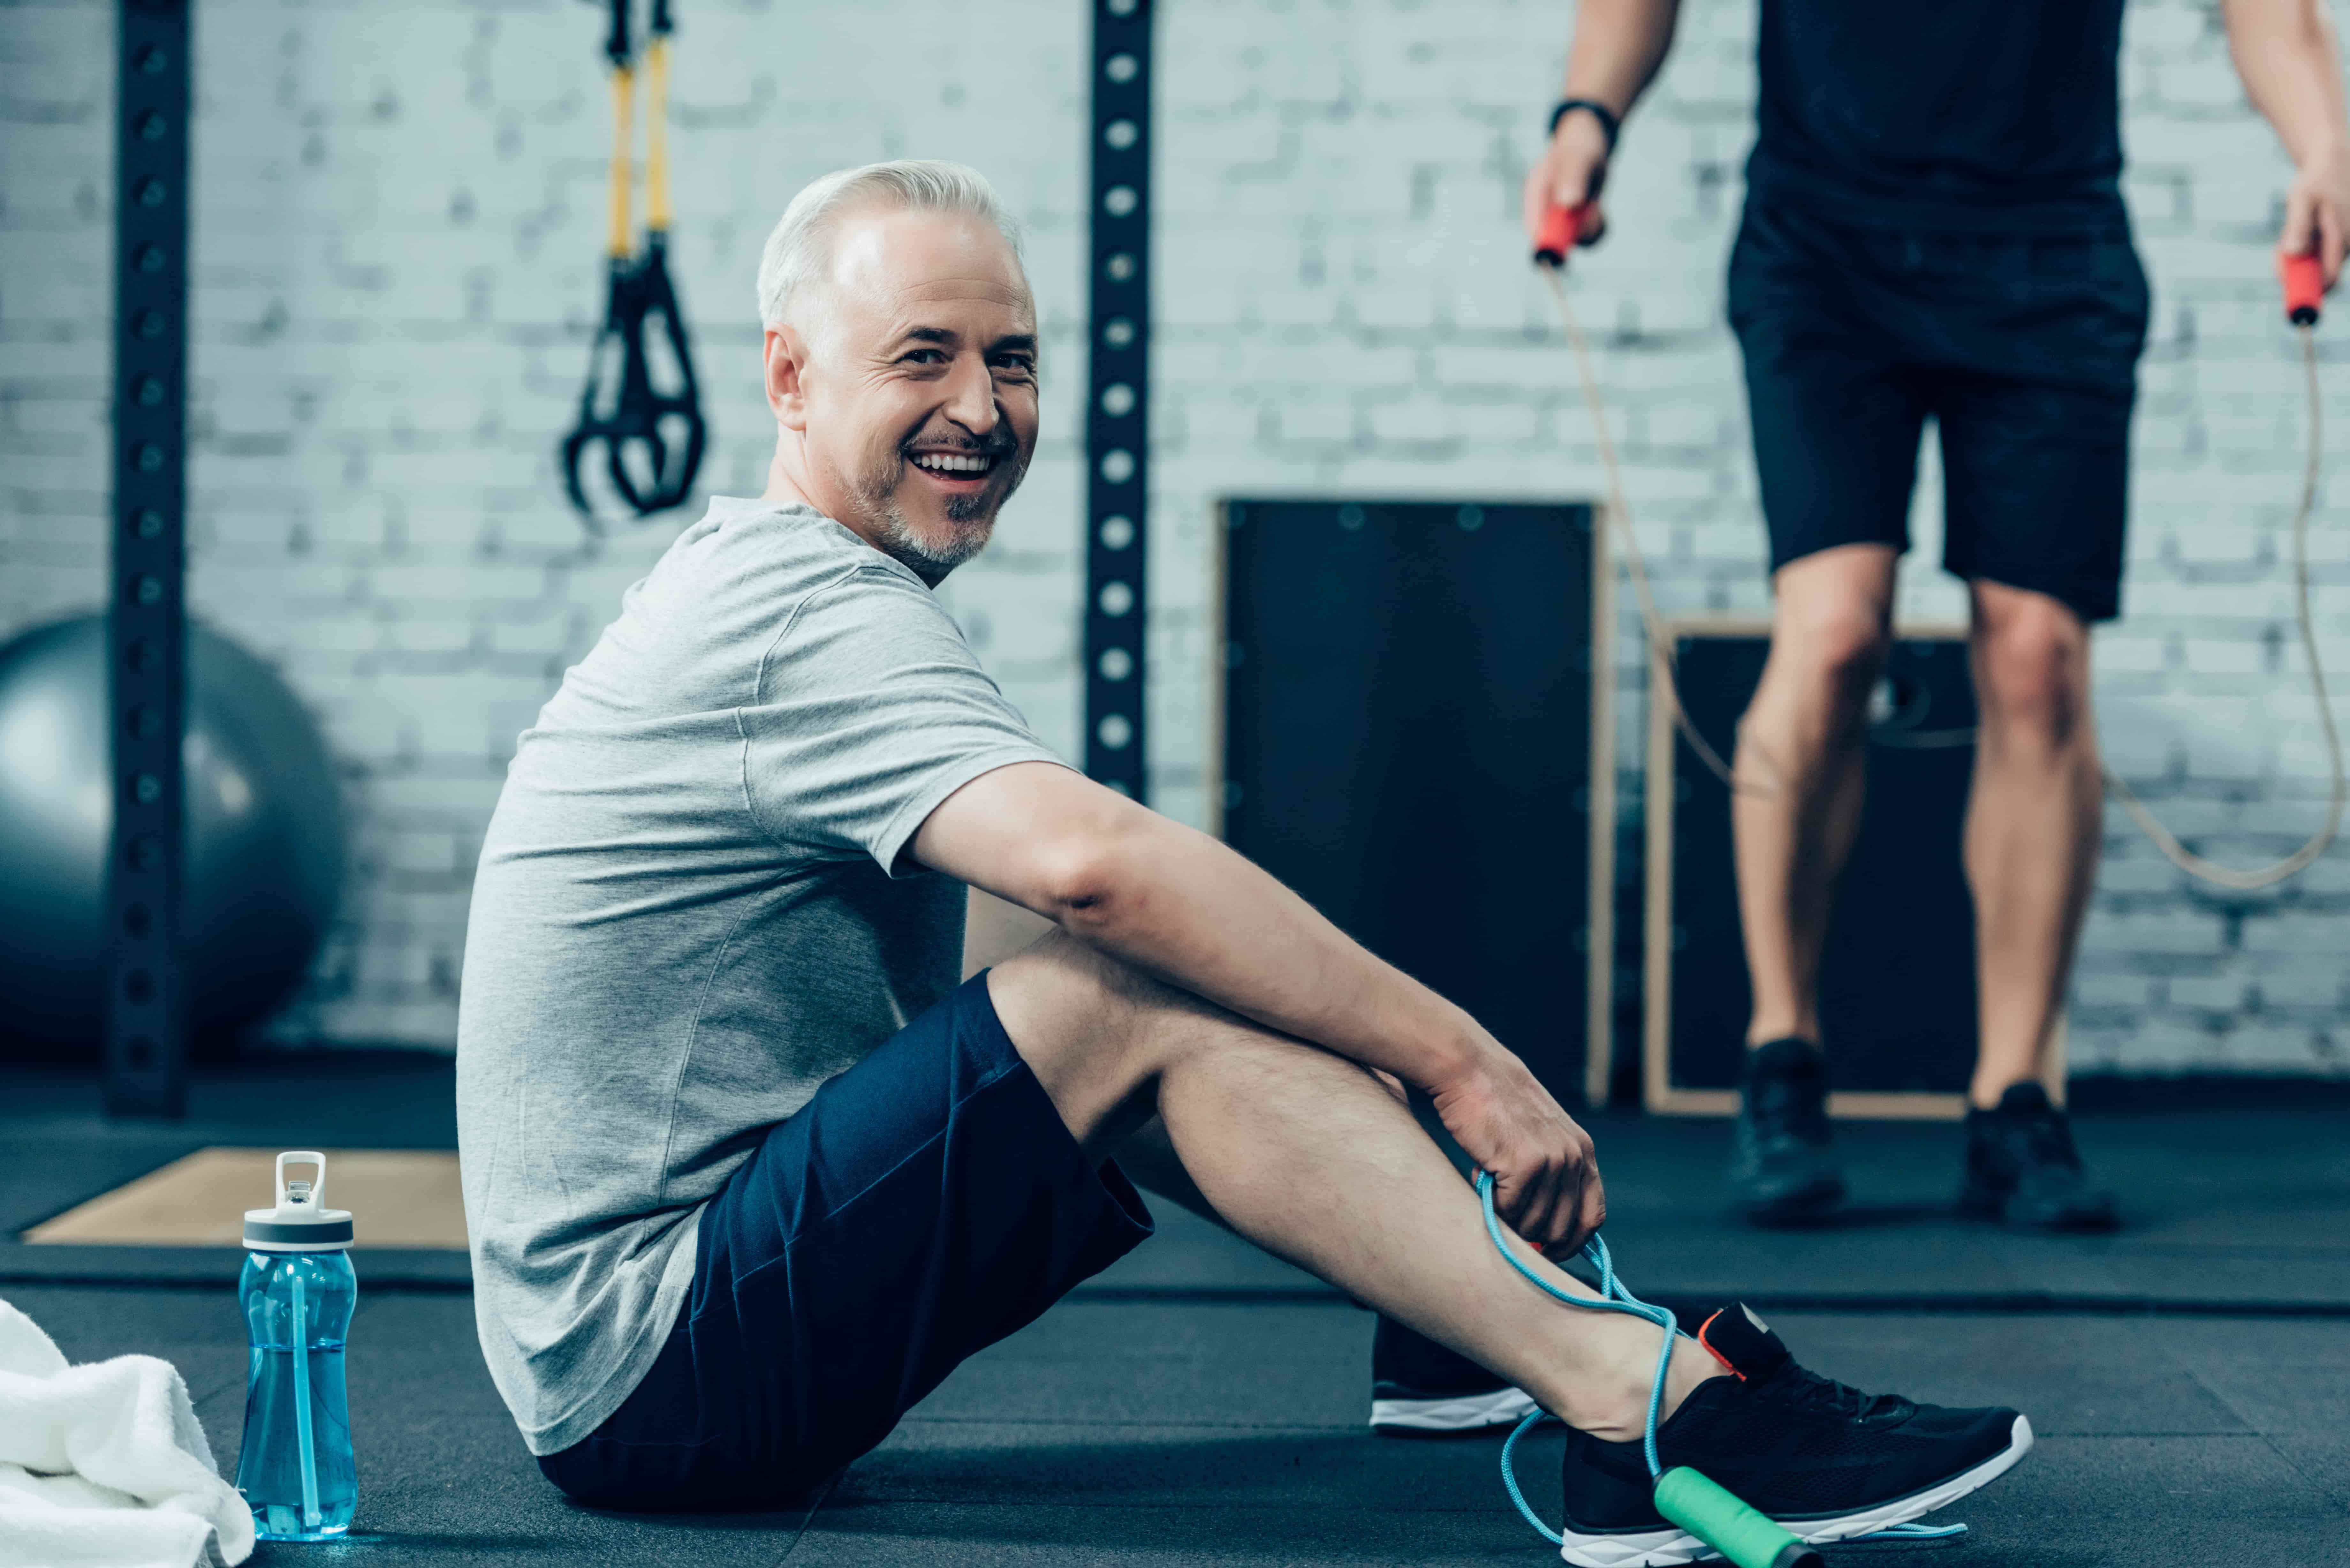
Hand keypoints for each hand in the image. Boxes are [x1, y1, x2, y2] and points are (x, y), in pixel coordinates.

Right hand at [1428, 1042, 1604, 1254]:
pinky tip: (1480, 1174)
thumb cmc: (1497, 1105)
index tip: (1549, 1251)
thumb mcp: (1541, 1135)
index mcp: (1583, 1152)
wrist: (1471, 1071)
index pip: (1593, 1216)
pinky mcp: (1526, 1165)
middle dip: (1534, 1235)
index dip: (1572, 1242)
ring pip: (1534, 1224)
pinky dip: (1491, 1203)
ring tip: (1490, 1183)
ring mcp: (1553, 1162)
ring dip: (1508, 1217)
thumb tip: (1548, 1227)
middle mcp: (1574, 1158)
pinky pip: (1509, 1210)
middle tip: (1506, 1219)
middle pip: (1563, 1229)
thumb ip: (1553, 1172)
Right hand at [1522, 110, 1612, 251]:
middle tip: (1594, 212)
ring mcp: (1559, 218)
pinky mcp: (1574, 222)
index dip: (1551, 242)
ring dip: (1591, 230)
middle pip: (1556, 242)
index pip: (1536, 229)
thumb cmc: (1579, 146)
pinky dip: (1598, 229)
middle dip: (1579, 233)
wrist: (1589, 142)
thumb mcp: (1578, 158)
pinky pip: (1587, 238)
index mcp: (1536, 194)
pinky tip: (1599, 210)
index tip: (1573, 239)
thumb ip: (1573, 178)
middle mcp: (1545, 210)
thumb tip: (1568, 203)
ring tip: (1597, 207)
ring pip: (1574, 242)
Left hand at [2282, 139, 2349, 286]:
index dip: (2306, 290)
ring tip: (2290, 233)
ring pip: (2315, 264)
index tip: (2285, 286)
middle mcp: (2347, 244)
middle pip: (2318, 274)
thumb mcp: (2303, 199)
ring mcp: (2343, 242)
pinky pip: (2316, 254)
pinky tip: (2297, 232)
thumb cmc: (2316, 180)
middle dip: (2295, 270)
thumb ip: (2298, 226)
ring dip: (2297, 258)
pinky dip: (2302, 249)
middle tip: (2278, 251)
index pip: (2328, 279)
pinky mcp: (2337, 240)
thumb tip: (2294, 252)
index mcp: (2343, 238)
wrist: (2331, 163)